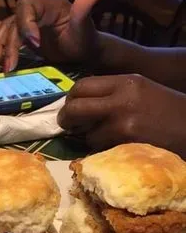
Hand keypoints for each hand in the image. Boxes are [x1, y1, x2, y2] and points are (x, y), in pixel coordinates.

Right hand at [0, 0, 104, 72]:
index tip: (34, 46)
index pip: (27, 9)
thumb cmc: (84, 40)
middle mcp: (34, 10)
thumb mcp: (84, 27)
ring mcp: (26, 21)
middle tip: (8, 66)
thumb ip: (85, 10)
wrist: (83, 51)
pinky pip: (1, 29)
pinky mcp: (22, 33)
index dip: (26, 26)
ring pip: (5, 30)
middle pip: (12, 23)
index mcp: (47, 4)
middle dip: (8, 44)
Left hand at [58, 74, 185, 157]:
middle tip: (67, 125)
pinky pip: (100, 149)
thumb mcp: (141, 91)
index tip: (70, 106)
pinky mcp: (125, 143)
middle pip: (75, 107)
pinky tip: (117, 146)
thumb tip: (81, 103)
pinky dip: (102, 149)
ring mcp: (122, 123)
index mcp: (126, 82)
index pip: (82, 85)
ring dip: (89, 138)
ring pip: (87, 134)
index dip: (71, 98)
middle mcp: (121, 99)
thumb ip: (112, 93)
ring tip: (106, 137)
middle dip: (66, 118)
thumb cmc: (167, 111)